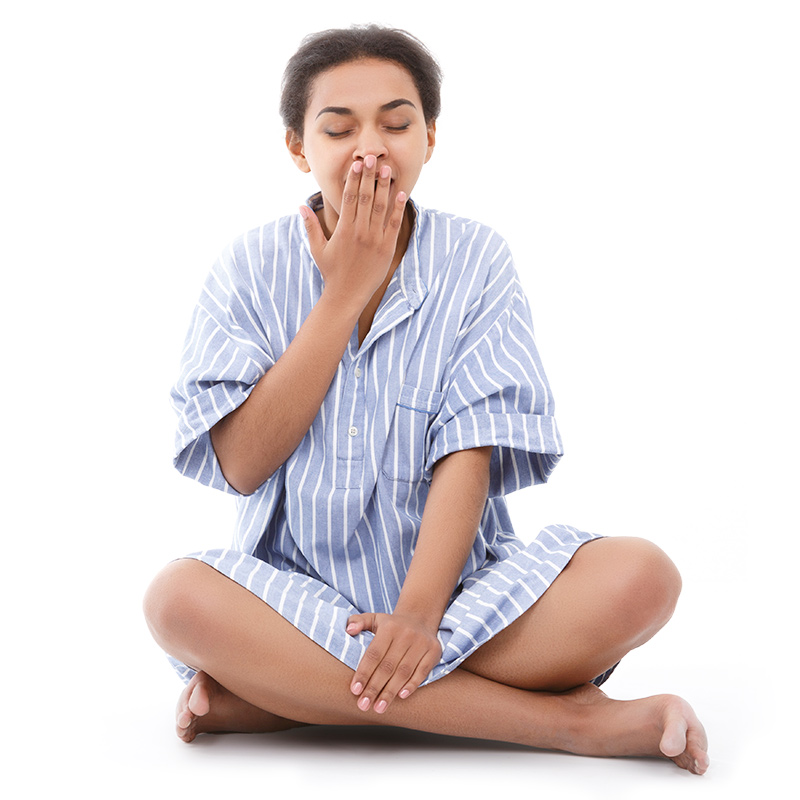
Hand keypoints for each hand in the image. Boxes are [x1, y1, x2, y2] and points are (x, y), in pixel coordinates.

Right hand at [299, 155, 407, 312]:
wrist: (347, 295)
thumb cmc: (331, 272)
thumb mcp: (318, 249)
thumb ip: (311, 226)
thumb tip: (301, 206)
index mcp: (343, 229)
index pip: (349, 198)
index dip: (353, 179)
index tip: (356, 163)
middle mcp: (359, 232)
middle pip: (365, 197)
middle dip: (369, 176)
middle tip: (372, 157)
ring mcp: (374, 240)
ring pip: (381, 208)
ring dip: (384, 187)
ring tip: (387, 169)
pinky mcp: (386, 248)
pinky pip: (394, 224)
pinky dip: (399, 208)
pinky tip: (401, 193)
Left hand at [346, 611, 441, 713]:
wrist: (420, 619)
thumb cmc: (392, 625)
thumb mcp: (374, 619)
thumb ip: (358, 622)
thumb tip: (349, 630)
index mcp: (389, 627)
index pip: (374, 653)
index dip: (364, 673)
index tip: (355, 690)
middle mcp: (406, 634)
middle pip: (388, 666)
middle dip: (374, 688)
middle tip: (363, 705)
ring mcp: (421, 643)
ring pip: (404, 672)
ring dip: (390, 692)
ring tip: (379, 707)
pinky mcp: (434, 651)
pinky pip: (422, 671)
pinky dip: (412, 685)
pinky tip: (401, 697)